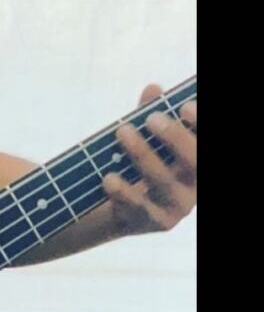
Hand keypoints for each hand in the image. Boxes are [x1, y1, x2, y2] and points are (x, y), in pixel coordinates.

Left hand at [102, 83, 196, 234]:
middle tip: (152, 118)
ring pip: (164, 182)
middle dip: (176, 138)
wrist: (116, 206)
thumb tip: (153, 88)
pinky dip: (124, 192)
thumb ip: (148, 114)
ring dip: (143, 155)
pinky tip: (109, 178)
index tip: (185, 106)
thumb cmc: (137, 164)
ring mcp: (177, 206)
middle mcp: (194, 184)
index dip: (199, 124)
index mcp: (196, 160)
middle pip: (195, 162)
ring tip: (122, 132)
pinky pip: (139, 207)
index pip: (203, 143)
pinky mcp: (154, 222)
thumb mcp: (143, 138)